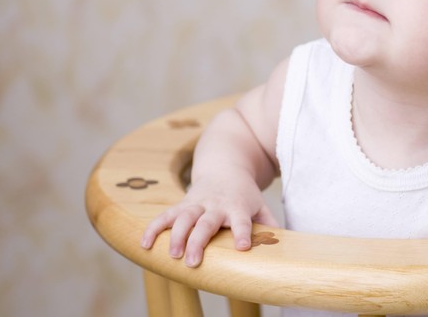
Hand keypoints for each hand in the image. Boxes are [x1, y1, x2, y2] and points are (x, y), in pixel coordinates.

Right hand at [140, 175, 278, 267]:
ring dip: (176, 236)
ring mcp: (197, 204)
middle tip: (194, 262)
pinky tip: (145, 244)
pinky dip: (154, 228)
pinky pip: (165, 216)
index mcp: (237, 207)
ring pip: (184, 218)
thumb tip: (283, 244)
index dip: (243, 232)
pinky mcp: (182, 204)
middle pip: (207, 223)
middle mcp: (216, 205)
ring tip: (172, 255)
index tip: (243, 246)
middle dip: (199, 241)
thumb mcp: (259, 205)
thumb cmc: (244, 195)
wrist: (224, 166)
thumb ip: (269, 224)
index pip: (242, 221)